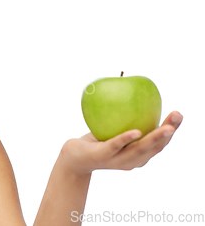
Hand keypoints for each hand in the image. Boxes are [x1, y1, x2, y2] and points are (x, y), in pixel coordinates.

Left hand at [60, 111, 182, 175]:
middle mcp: (132, 160)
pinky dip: (126, 139)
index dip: (172, 130)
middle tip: (177, 116)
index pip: (160, 143)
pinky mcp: (101, 156)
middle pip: (154, 147)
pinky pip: (115, 146)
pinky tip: (135, 131)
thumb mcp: (114, 129)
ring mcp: (117, 160)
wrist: (73, 158)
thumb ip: (127, 118)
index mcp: (138, 154)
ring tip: (166, 127)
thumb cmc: (96, 141)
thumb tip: (135, 90)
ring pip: (139, 149)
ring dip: (154, 138)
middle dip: (168, 132)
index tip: (179, 115)